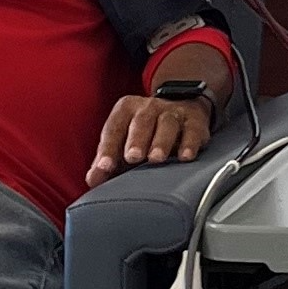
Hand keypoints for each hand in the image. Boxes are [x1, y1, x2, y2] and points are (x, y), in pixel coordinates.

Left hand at [87, 87, 216, 183]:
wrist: (180, 108)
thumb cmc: (145, 132)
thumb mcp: (123, 140)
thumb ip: (107, 160)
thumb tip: (92, 180)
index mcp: (126, 110)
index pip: (114, 128)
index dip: (108, 148)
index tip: (104, 167)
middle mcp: (149, 108)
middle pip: (142, 121)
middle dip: (136, 140)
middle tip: (132, 157)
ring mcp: (173, 113)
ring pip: (167, 124)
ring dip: (161, 142)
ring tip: (156, 159)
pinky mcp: (194, 121)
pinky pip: (192, 131)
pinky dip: (189, 143)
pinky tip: (185, 157)